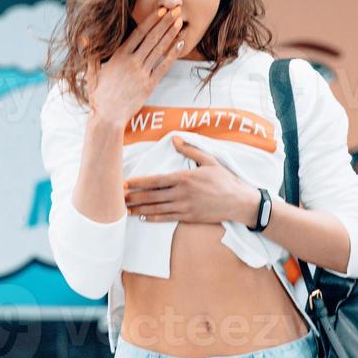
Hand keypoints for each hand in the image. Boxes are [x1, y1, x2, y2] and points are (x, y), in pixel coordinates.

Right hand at [84, 6, 184, 126]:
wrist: (108, 117)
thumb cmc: (99, 95)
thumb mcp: (91, 72)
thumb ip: (91, 53)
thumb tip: (83, 36)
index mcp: (119, 56)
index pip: (138, 33)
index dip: (151, 21)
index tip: (161, 10)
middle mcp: (132, 62)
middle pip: (152, 38)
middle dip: (165, 23)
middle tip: (176, 10)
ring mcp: (142, 73)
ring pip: (159, 49)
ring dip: (171, 34)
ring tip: (181, 22)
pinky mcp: (150, 84)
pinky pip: (164, 66)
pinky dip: (173, 54)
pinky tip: (180, 43)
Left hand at [124, 137, 260, 224]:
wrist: (238, 202)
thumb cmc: (224, 180)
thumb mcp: (209, 160)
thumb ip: (189, 150)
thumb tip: (174, 139)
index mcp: (184, 178)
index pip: (156, 180)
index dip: (139, 183)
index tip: (127, 183)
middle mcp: (182, 193)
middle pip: (152, 196)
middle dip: (134, 197)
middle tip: (119, 198)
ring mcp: (185, 207)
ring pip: (157, 208)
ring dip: (140, 209)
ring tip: (126, 209)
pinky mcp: (189, 217)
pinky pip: (167, 218)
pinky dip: (153, 218)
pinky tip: (143, 217)